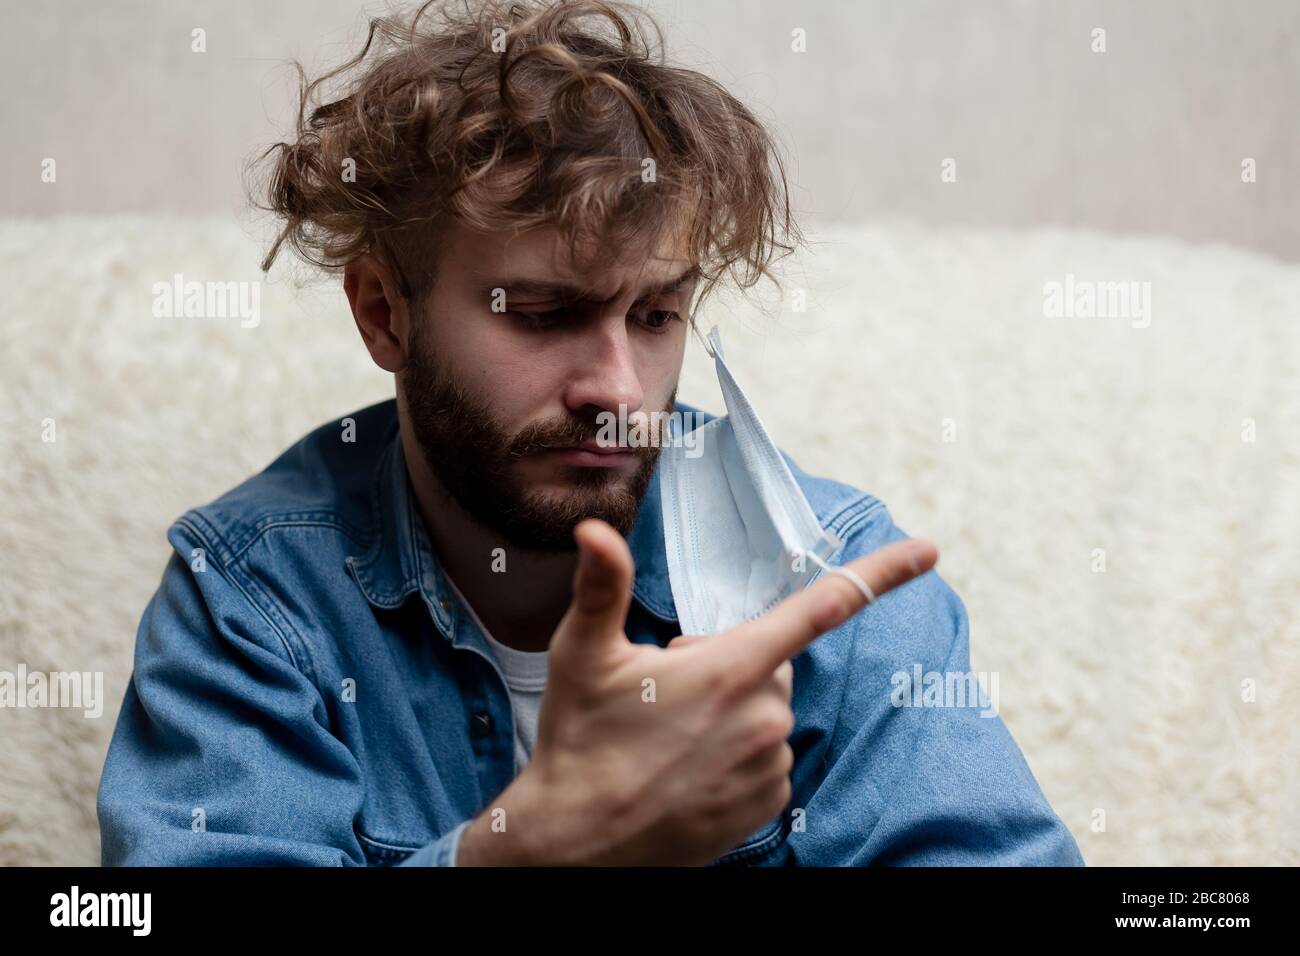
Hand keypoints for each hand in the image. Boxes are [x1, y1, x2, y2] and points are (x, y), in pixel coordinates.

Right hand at [455, 518, 937, 865]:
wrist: (576, 842)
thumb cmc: (579, 741)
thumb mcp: (583, 654)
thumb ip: (602, 586)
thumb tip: (594, 530)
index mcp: (731, 667)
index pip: (821, 606)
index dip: (880, 573)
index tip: (929, 550)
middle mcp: (764, 716)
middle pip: (772, 662)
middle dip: (732, 663)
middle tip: (669, 689)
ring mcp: (769, 765)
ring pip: (767, 712)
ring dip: (733, 712)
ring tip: (672, 735)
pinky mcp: (768, 805)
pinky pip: (768, 758)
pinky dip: (739, 754)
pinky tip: (691, 766)